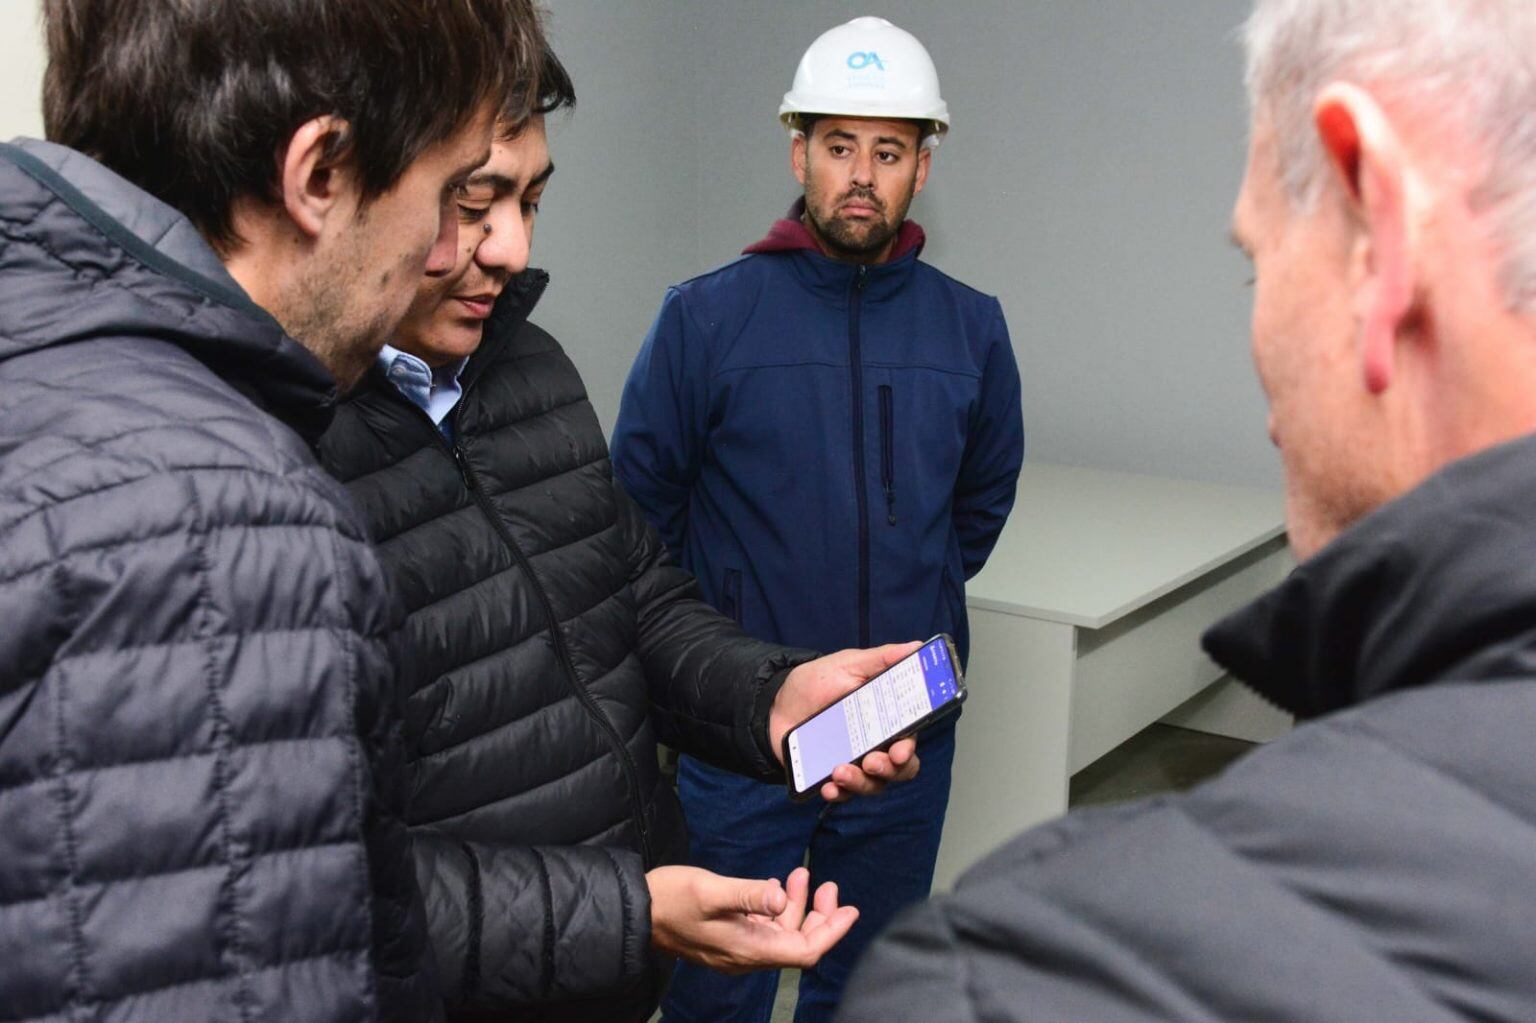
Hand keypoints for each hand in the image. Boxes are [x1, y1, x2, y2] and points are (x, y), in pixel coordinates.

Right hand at [647, 865, 857, 972]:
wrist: (637, 911)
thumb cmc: (671, 898)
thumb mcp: (711, 890)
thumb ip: (749, 894)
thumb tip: (782, 897)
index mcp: (748, 949)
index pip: (805, 951)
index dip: (831, 931)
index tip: (850, 909)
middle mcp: (747, 955)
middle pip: (798, 944)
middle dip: (820, 917)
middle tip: (829, 886)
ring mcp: (738, 948)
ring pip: (782, 933)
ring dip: (797, 907)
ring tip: (800, 874)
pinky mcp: (729, 938)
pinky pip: (764, 928)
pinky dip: (777, 908)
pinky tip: (776, 885)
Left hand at [770, 642, 923, 801]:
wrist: (775, 704)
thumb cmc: (816, 683)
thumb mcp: (848, 665)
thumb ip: (881, 660)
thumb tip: (916, 647)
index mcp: (885, 719)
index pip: (908, 739)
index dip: (909, 748)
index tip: (900, 750)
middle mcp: (876, 744)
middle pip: (899, 769)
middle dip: (890, 770)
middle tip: (871, 761)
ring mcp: (855, 763)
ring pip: (874, 785)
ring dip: (861, 783)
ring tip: (839, 771)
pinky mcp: (832, 778)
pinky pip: (844, 794)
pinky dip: (839, 794)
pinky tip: (827, 788)